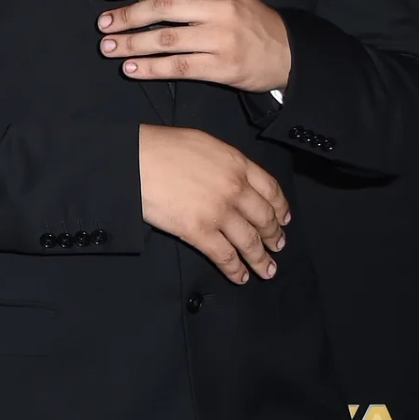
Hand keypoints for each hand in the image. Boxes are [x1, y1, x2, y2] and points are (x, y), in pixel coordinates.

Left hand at [99, 0, 290, 92]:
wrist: (290, 53)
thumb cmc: (250, 23)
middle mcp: (219, 8)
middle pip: (161, 8)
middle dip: (126, 16)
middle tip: (103, 24)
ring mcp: (222, 38)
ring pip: (166, 39)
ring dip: (131, 44)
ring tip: (109, 48)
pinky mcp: (223, 66)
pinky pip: (179, 67)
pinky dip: (150, 68)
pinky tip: (131, 69)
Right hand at [139, 125, 288, 283]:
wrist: (134, 159)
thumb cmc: (160, 147)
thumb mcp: (203, 143)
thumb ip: (225, 162)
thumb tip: (232, 177)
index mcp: (236, 163)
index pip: (271, 189)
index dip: (281, 208)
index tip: (284, 219)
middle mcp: (234, 188)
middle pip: (264, 218)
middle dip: (274, 236)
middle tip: (277, 246)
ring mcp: (218, 211)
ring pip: (250, 241)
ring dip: (261, 258)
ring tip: (267, 269)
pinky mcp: (198, 231)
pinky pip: (224, 255)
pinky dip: (235, 269)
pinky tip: (240, 276)